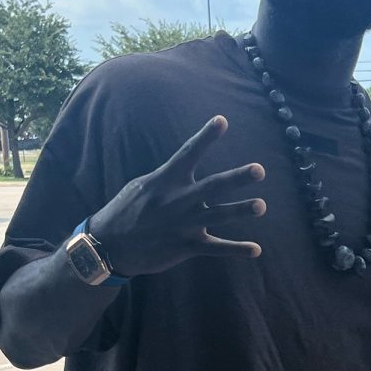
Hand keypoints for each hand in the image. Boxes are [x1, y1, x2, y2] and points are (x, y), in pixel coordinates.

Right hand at [88, 116, 266, 275]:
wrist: (108, 246)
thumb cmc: (126, 211)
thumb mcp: (142, 186)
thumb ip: (168, 177)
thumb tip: (187, 167)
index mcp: (166, 180)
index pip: (188, 153)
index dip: (206, 136)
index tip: (222, 120)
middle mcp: (178, 200)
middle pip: (213, 186)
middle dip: (237, 178)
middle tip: (259, 170)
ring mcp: (183, 225)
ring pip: (218, 216)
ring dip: (241, 210)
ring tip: (261, 205)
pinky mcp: (185, 247)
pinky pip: (215, 249)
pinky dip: (236, 250)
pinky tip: (256, 250)